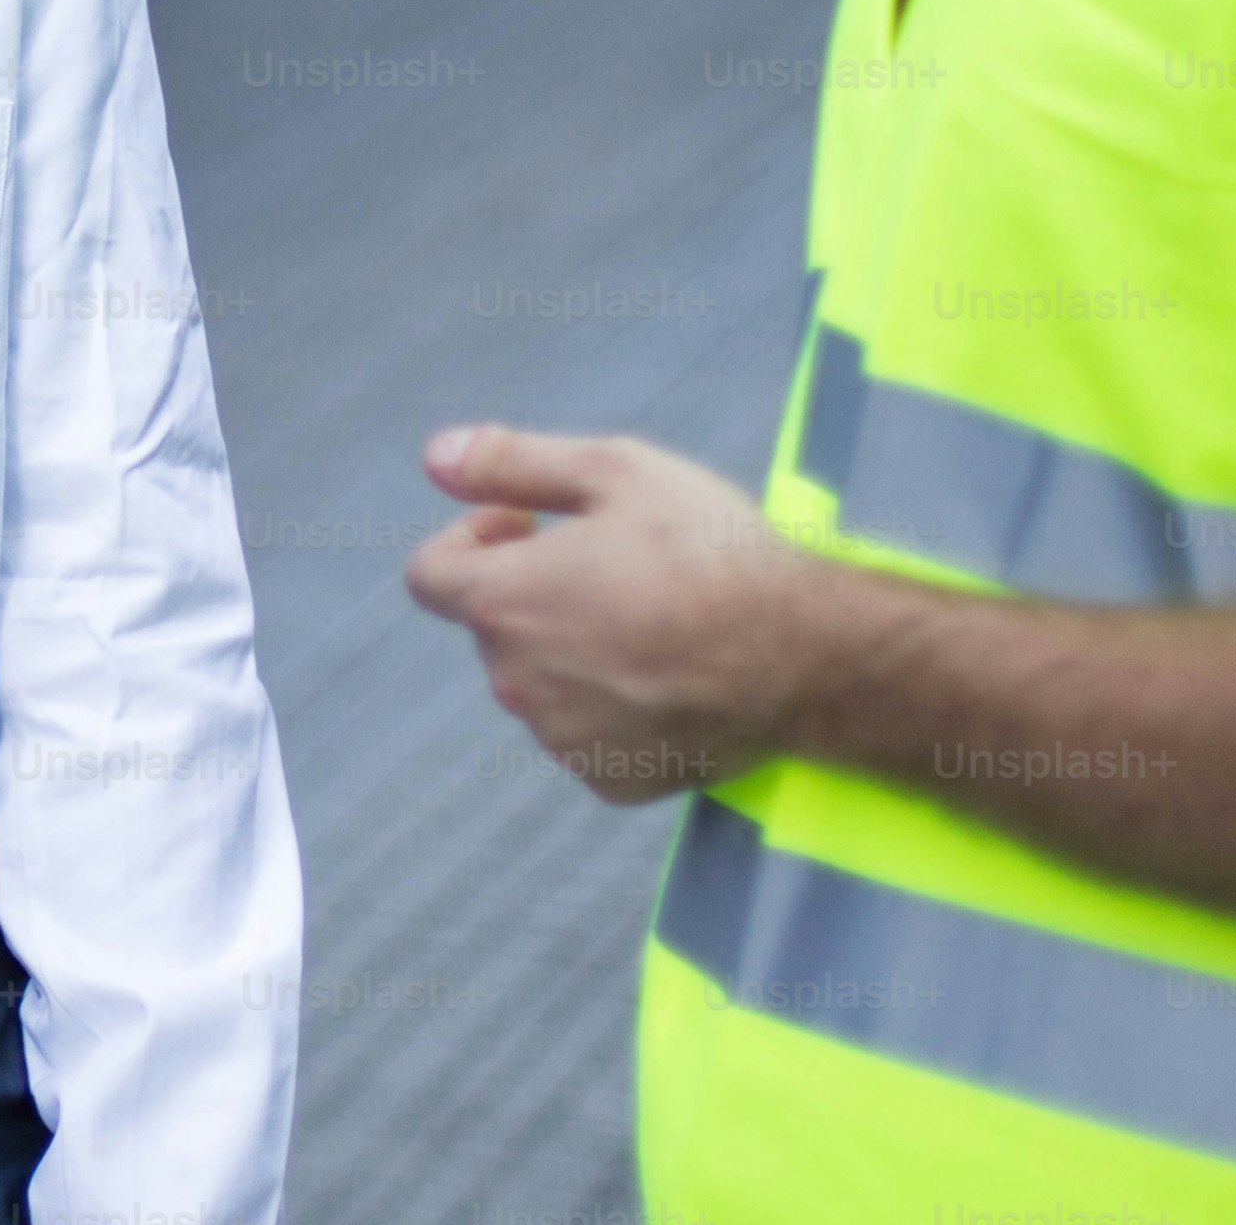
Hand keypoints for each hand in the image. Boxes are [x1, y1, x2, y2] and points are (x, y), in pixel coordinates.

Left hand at [401, 423, 842, 804]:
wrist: (805, 656)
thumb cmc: (711, 552)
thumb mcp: (614, 470)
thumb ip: (511, 462)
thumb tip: (436, 456)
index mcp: (506, 603)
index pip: (429, 576)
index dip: (470, 540)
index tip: (528, 525)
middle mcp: (518, 683)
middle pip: (494, 628)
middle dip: (533, 590)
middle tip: (613, 564)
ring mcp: (563, 739)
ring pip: (541, 682)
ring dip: (571, 649)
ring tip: (653, 618)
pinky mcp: (609, 779)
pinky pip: (587, 733)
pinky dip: (611, 704)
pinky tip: (669, 674)